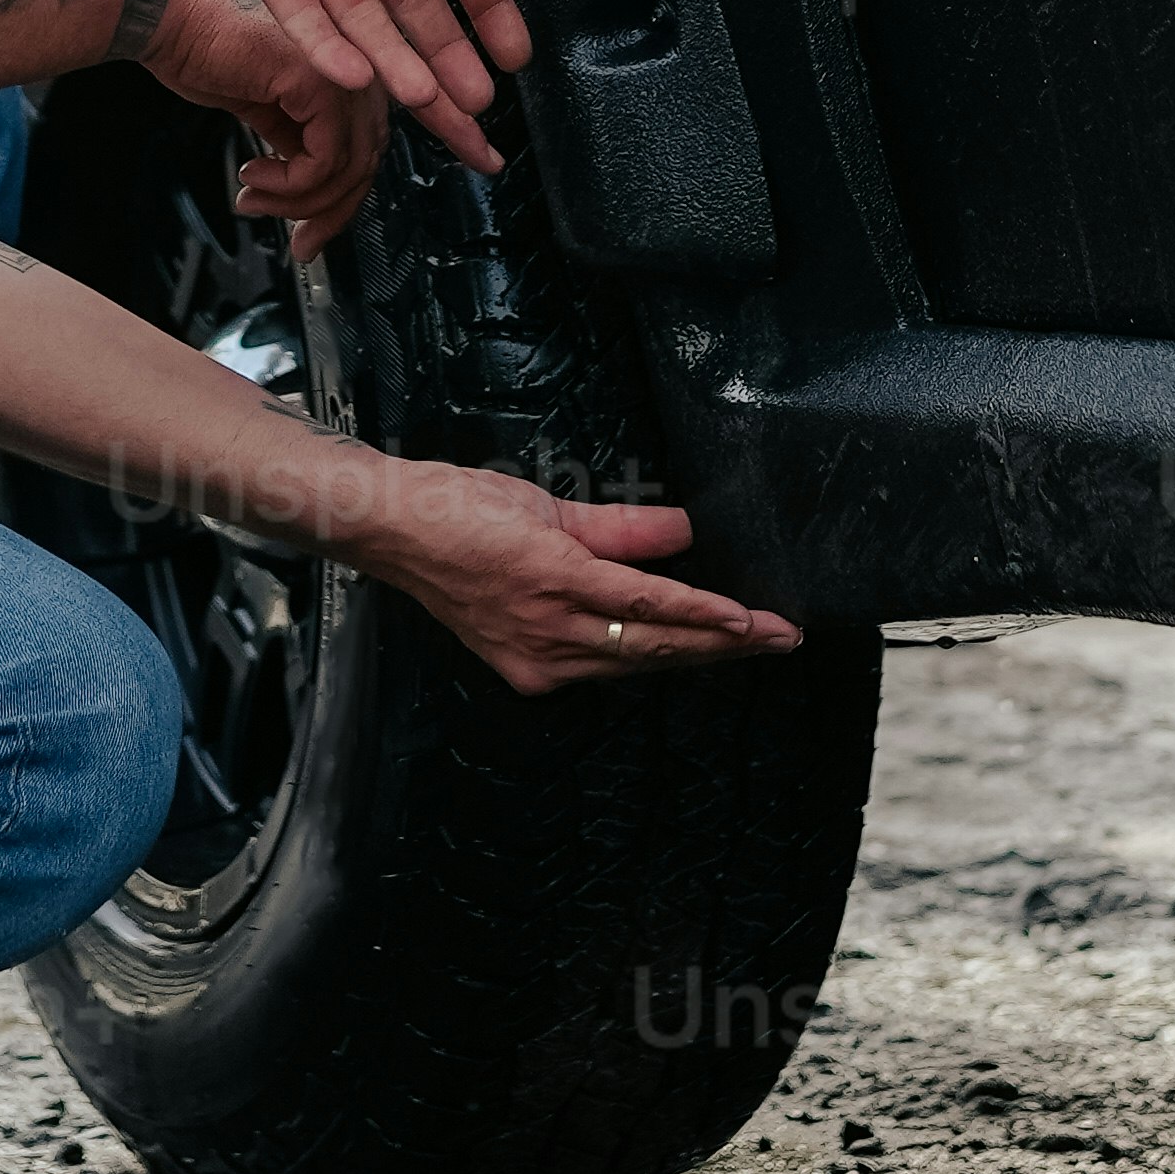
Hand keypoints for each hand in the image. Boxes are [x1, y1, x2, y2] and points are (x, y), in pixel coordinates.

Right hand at [152, 0, 384, 255]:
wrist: (162, 9)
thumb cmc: (197, 38)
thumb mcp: (259, 99)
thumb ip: (291, 132)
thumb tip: (303, 177)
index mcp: (344, 59)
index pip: (364, 141)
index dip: (340, 195)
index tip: (309, 230)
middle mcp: (354, 61)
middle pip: (366, 159)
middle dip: (330, 212)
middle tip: (299, 242)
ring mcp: (343, 68)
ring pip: (349, 168)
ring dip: (300, 203)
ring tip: (257, 202)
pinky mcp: (317, 82)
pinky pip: (324, 161)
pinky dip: (291, 186)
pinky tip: (254, 176)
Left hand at [171, 0, 530, 159]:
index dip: (487, 13)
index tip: (512, 55)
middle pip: (416, 10)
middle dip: (448, 57)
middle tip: (475, 101)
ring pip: (365, 24)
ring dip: (395, 62)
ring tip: (426, 98)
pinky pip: (306, 22)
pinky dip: (331, 51)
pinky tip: (359, 76)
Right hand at [361, 473, 800, 702]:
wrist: (394, 534)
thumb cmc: (461, 505)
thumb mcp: (548, 502)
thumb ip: (622, 525)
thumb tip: (685, 532)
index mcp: (553, 577)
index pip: (649, 605)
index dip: (706, 616)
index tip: (755, 622)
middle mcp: (546, 630)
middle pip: (652, 645)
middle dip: (722, 644)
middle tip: (780, 637)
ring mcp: (534, 659)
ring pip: (631, 663)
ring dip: (692, 654)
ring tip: (748, 644)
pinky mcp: (524, 671)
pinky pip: (599, 669)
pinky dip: (643, 659)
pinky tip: (680, 650)